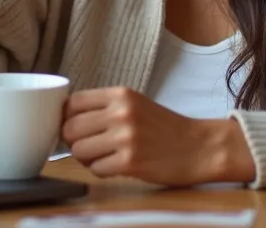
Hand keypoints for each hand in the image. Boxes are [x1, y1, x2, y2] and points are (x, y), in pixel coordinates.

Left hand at [60, 87, 255, 186]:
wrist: (200, 146)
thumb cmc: (165, 127)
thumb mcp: (135, 104)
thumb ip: (105, 107)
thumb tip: (66, 118)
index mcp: (121, 94)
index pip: (72, 102)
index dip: (67, 117)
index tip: (75, 127)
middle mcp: (121, 112)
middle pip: (70, 128)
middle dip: (74, 141)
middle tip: (89, 145)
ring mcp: (126, 137)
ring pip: (79, 151)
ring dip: (87, 158)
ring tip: (104, 156)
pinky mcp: (131, 162)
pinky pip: (95, 169)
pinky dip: (102, 171)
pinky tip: (117, 166)